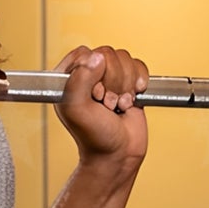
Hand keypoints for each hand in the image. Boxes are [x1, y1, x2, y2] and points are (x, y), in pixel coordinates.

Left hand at [53, 45, 148, 167]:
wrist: (119, 154)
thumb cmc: (94, 136)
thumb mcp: (77, 109)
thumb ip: (79, 79)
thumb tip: (97, 57)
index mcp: (68, 79)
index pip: (84, 53)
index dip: (93, 72)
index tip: (94, 95)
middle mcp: (87, 76)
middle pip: (107, 54)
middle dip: (112, 81)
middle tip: (107, 103)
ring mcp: (108, 78)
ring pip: (124, 59)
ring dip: (125, 85)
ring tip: (117, 105)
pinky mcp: (128, 82)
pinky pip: (139, 66)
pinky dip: (139, 82)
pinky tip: (132, 100)